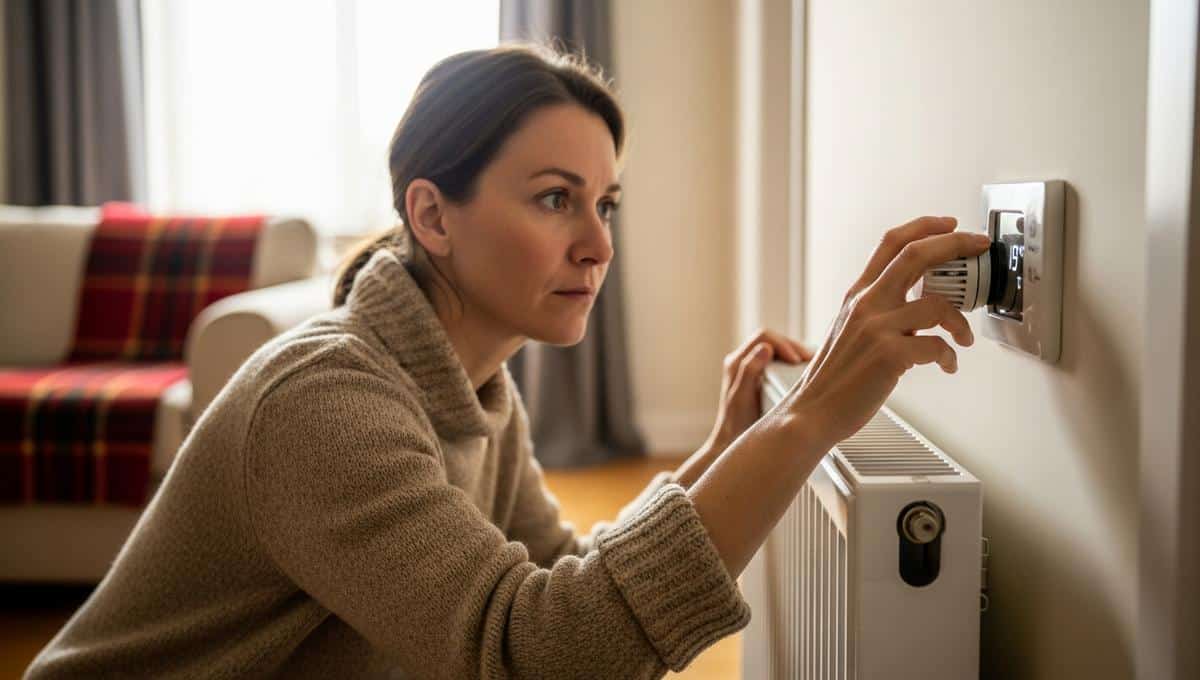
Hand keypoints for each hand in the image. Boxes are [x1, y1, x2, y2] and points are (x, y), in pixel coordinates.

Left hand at [703, 328, 814, 454]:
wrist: (730, 444)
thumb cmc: (736, 425)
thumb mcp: (741, 398)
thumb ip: (749, 371)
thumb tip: (766, 347)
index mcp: (736, 362)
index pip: (764, 337)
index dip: (784, 344)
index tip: (797, 360)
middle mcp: (742, 361)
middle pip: (773, 340)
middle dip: (794, 347)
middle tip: (812, 361)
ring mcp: (751, 369)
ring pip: (777, 350)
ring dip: (795, 354)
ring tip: (812, 365)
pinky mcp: (760, 378)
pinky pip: (779, 362)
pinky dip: (793, 364)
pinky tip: (806, 374)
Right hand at [780, 216, 989, 450]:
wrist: (813, 412)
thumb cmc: (834, 380)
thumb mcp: (849, 331)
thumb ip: (880, 313)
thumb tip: (921, 307)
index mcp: (857, 295)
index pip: (891, 243)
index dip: (925, 226)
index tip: (951, 224)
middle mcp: (866, 304)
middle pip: (916, 254)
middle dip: (956, 244)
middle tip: (978, 247)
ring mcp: (877, 327)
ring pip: (938, 304)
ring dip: (961, 322)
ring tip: (964, 338)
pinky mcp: (890, 355)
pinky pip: (937, 346)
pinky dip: (950, 356)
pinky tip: (948, 365)